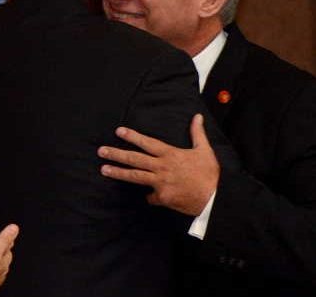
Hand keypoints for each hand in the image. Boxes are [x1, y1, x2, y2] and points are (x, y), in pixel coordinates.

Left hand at [97, 113, 219, 215]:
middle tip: (101, 151)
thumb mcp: (204, 150)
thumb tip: (197, 116)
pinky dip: (150, 196)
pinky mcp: (162, 198)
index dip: (132, 136)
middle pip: (135, 159)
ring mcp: (160, 183)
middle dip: (116, 154)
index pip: (147, 143)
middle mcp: (162, 167)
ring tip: (104, 169)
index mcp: (170, 154)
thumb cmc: (210, 174)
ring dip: (118, 172)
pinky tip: (151, 196)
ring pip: (135, 176)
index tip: (119, 131)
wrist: (214, 198)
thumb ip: (197, 133)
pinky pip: (150, 196)